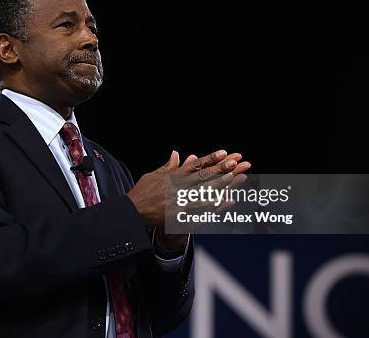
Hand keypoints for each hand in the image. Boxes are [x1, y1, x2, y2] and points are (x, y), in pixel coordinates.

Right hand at [126, 149, 250, 226]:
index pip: (195, 165)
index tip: (224, 153)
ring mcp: (179, 200)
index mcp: (173, 176)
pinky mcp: (179, 214)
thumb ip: (168, 166)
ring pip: (204, 191)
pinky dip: (213, 205)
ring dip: (220, 184)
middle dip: (220, 168)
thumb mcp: (153, 175)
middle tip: (236, 162)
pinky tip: (224, 201)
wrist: (132, 212)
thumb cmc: (142, 193)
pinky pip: (199, 210)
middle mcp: (177, 187)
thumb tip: (176, 154)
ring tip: (235, 177)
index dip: (210, 158)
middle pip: (203, 176)